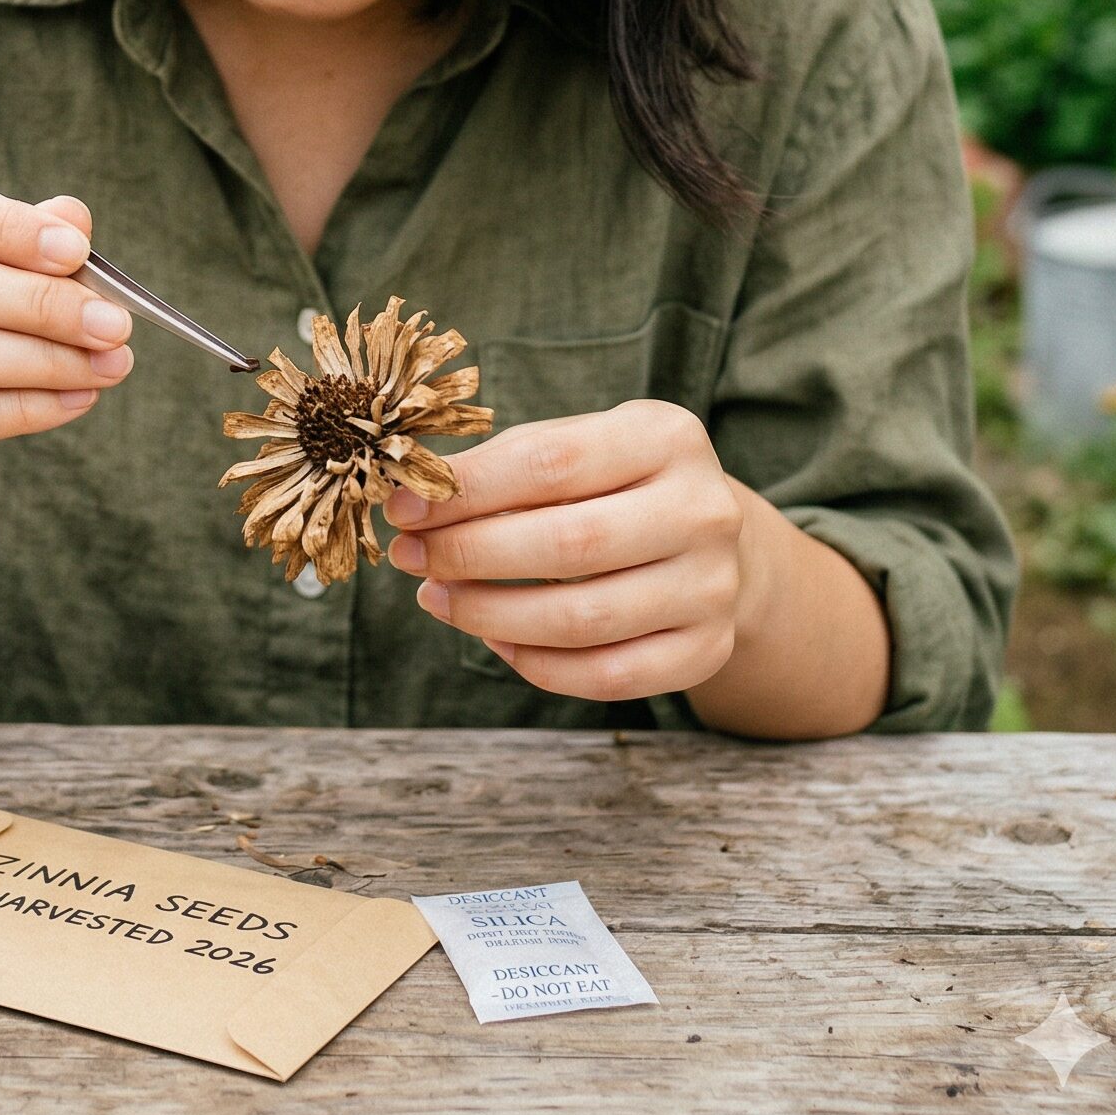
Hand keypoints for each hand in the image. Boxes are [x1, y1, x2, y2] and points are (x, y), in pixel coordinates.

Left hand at [384, 401, 751, 704]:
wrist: (704, 535)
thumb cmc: (612, 481)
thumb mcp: (569, 445)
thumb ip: (498, 466)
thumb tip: (410, 502)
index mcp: (665, 438)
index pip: (552, 464)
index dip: (468, 491)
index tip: (403, 508)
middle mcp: (703, 511)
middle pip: (569, 544)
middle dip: (468, 554)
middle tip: (408, 557)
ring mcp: (712, 586)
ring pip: (582, 620)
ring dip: (488, 614)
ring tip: (435, 596)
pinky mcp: (708, 649)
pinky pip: (608, 676)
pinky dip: (537, 665)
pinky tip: (494, 638)